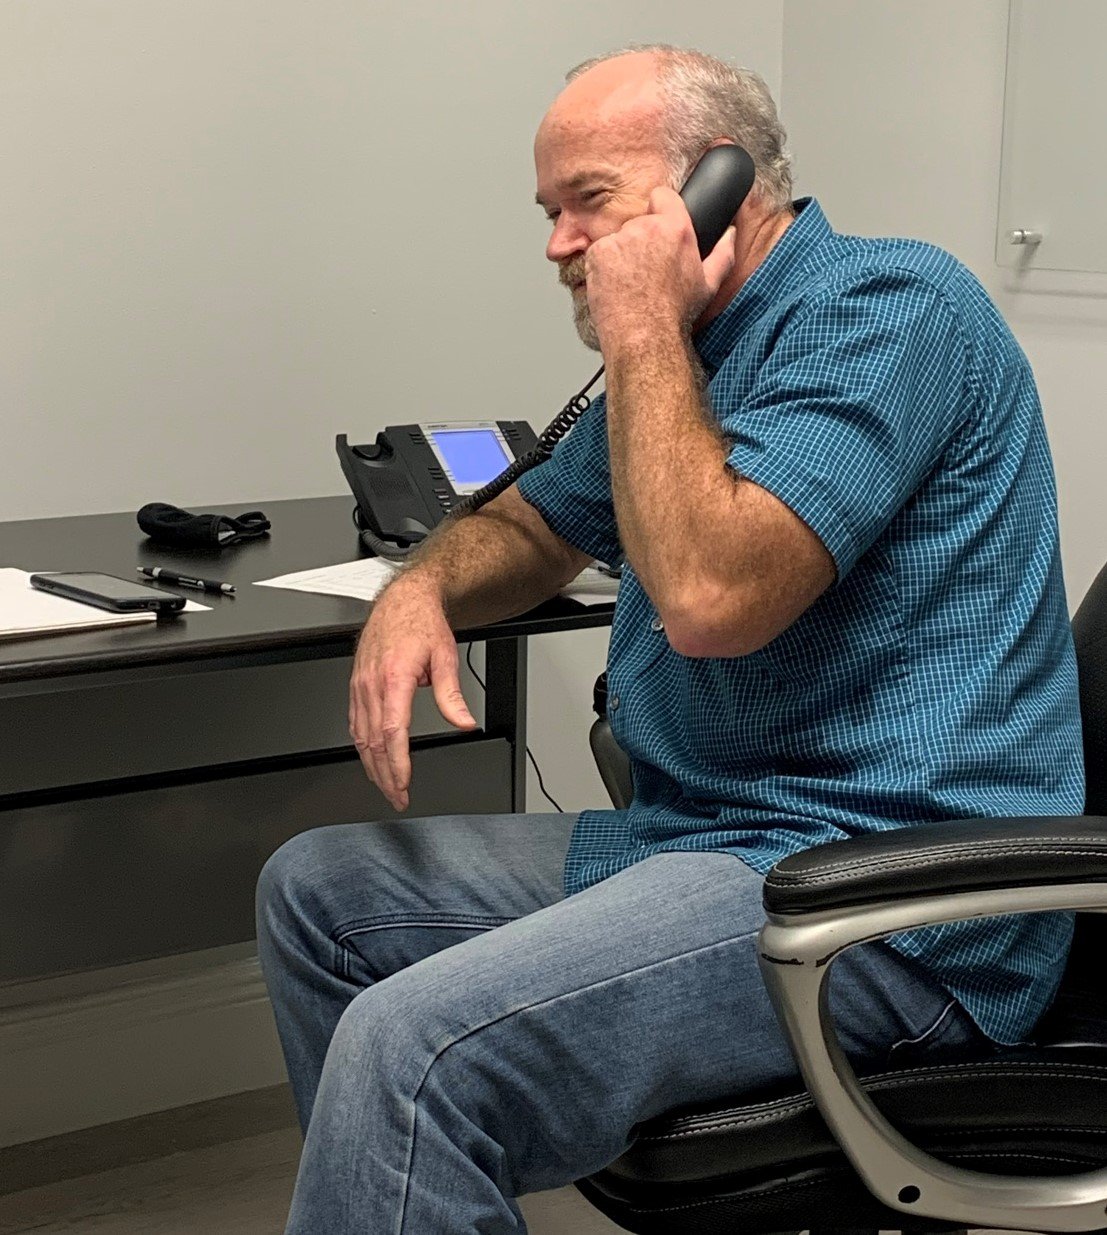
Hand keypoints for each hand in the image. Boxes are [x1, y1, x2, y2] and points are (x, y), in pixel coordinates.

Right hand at [348, 575, 476, 810]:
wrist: (403, 600)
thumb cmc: (422, 624)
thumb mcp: (446, 657)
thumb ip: (452, 695)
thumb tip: (464, 722)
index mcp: (394, 678)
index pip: (392, 731)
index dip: (396, 763)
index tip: (403, 783)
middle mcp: (372, 684)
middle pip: (373, 742)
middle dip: (384, 775)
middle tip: (397, 797)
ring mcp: (360, 685)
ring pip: (360, 736)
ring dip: (372, 765)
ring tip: (386, 786)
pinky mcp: (356, 685)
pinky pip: (354, 722)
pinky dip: (361, 746)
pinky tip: (370, 759)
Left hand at [584, 186, 735, 351]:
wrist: (645, 336)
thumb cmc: (675, 314)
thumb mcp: (709, 284)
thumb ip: (723, 252)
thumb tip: (730, 234)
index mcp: (676, 229)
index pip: (662, 195)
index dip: (660, 208)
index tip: (658, 224)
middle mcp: (646, 228)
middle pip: (639, 223)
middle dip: (641, 242)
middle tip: (645, 271)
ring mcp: (619, 239)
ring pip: (618, 239)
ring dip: (621, 255)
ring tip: (630, 283)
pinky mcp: (598, 253)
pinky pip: (599, 253)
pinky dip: (603, 267)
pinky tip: (615, 286)